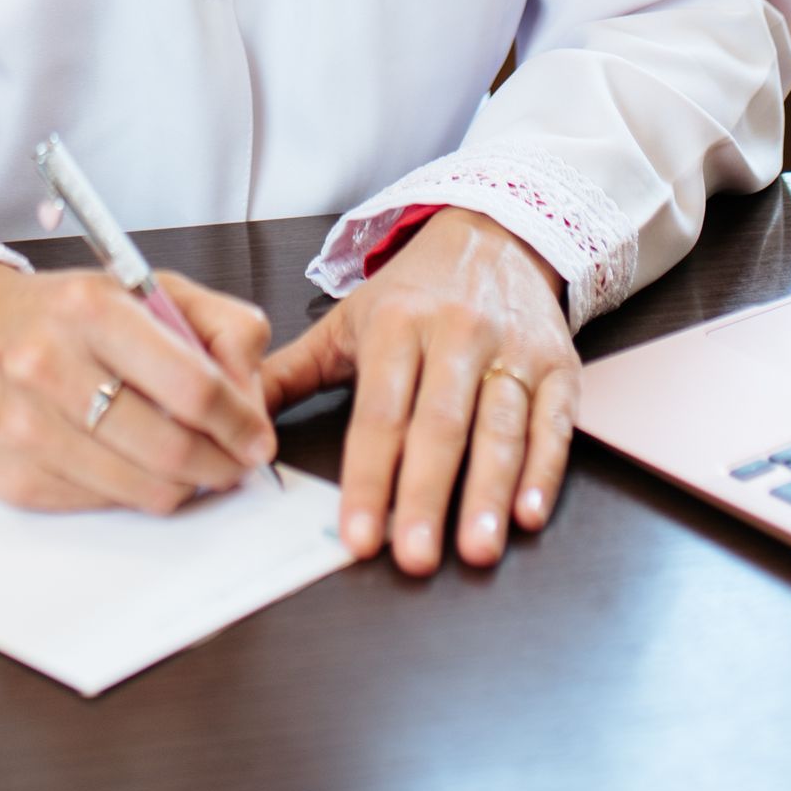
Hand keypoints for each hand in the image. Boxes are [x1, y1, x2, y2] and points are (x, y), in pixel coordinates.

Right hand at [0, 263, 276, 512]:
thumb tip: (251, 396)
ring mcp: (26, 428)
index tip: (257, 436)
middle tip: (235, 462)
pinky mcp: (13, 478)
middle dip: (222, 464)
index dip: (240, 421)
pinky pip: (103, 505)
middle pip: (171, 448)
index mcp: (92, 309)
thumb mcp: (146, 289)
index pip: (193, 385)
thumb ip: (219, 326)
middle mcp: (51, 367)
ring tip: (191, 464)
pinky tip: (131, 463)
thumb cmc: (60, 313)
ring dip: (185, 484)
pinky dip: (133, 491)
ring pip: (143, 489)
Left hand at [260, 209, 579, 575]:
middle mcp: (457, 334)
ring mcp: (512, 349)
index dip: (368, 477)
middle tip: (413, 557)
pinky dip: (545, 470)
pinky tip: (528, 513)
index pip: (379, 412)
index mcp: (396, 324)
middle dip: (425, 495)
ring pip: (499, 427)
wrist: (496, 233)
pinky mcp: (558, 366)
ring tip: (475, 548)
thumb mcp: (348, 320)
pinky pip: (554, 422)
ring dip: (489, 492)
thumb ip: (290, 371)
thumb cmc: (415, 291)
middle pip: (439, 424)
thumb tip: (232, 414)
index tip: (359, 534)